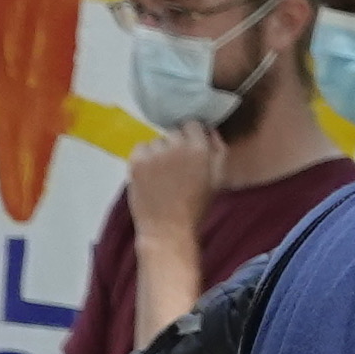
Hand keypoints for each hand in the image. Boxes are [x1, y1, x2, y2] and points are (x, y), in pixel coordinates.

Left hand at [121, 123, 222, 246]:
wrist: (168, 229)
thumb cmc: (196, 207)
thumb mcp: (218, 179)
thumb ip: (218, 150)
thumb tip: (210, 130)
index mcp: (200, 149)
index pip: (193, 124)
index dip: (192, 136)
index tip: (191, 150)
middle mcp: (177, 146)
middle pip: (174, 132)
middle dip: (176, 145)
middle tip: (177, 167)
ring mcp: (154, 153)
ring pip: (156, 141)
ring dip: (159, 152)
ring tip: (162, 174)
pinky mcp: (136, 161)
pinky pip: (140, 148)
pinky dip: (144, 158)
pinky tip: (150, 175)